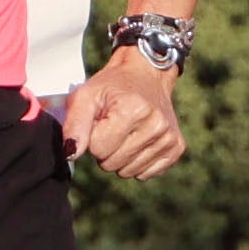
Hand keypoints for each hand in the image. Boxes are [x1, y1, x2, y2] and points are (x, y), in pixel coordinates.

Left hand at [59, 44, 186, 178]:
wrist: (147, 75)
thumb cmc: (112, 86)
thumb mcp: (86, 95)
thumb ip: (74, 124)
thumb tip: (71, 154)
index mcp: (133, 109)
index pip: (98, 149)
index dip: (93, 137)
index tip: (101, 121)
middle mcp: (156, 124)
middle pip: (112, 163)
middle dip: (105, 149)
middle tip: (112, 127)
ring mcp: (169, 137)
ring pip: (128, 172)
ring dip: (120, 157)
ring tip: (125, 133)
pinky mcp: (177, 147)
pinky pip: (146, 174)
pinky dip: (137, 163)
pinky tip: (139, 141)